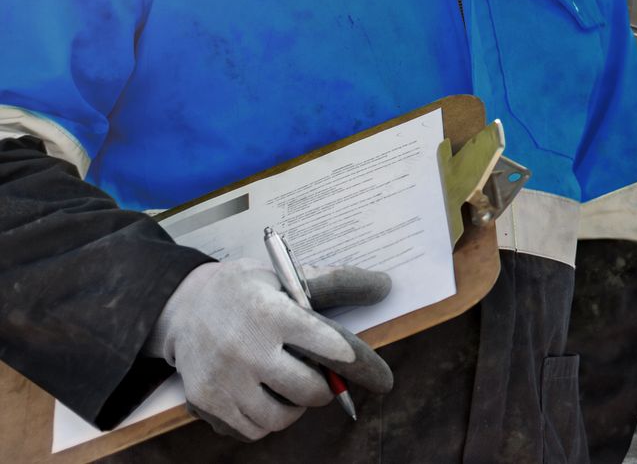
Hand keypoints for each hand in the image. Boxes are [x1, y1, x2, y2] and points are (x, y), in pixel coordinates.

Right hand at [144, 258, 393, 439]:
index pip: (331, 347)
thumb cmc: (246, 291)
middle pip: (309, 390)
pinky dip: (267, 420)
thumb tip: (383, 286)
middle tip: (320, 378)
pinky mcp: (207, 401)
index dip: (363, 366)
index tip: (383, 380)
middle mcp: (247, 348)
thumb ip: (334, 282)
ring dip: (295, 407)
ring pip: (282, 417)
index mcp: (273, 313)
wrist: (183, 307)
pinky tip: (263, 396)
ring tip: (287, 384)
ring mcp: (224, 378)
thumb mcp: (285, 277)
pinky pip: (254, 429)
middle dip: (324, 388)